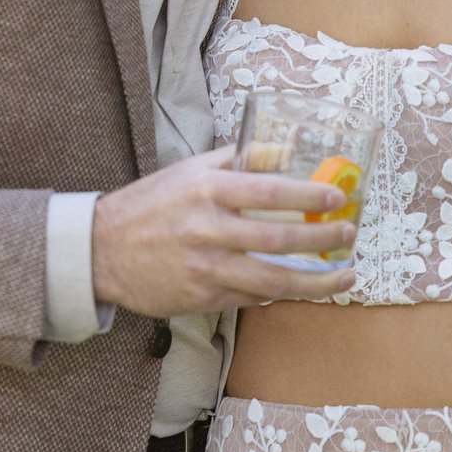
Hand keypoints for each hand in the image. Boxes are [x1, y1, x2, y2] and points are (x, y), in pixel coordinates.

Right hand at [92, 146, 356, 316]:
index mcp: (206, 191)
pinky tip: (297, 287)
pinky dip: (277, 293)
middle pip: (279, 238)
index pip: (270, 191)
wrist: (102, 250)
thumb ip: (238, 159)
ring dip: (316, 282)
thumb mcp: (190, 170)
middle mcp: (207, 230)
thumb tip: (287, 152)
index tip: (339, 198)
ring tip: (345, 277)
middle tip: (349, 235)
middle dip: (323, 238)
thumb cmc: (150, 205)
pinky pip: (250, 299)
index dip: (309, 195)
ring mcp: (205, 268)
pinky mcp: (201, 298)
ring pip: (272, 281)